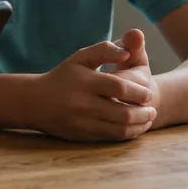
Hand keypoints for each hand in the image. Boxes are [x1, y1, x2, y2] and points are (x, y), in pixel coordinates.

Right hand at [26, 40, 156, 141]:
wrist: (34, 102)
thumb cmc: (63, 76)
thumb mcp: (80, 57)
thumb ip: (105, 50)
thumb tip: (127, 52)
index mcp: (85, 81)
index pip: (119, 88)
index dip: (139, 92)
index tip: (149, 93)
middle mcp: (83, 103)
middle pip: (123, 113)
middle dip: (144, 113)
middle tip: (153, 110)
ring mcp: (82, 122)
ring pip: (119, 129)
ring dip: (139, 126)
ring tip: (147, 119)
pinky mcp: (81, 136)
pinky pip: (110, 138)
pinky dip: (126, 134)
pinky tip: (133, 128)